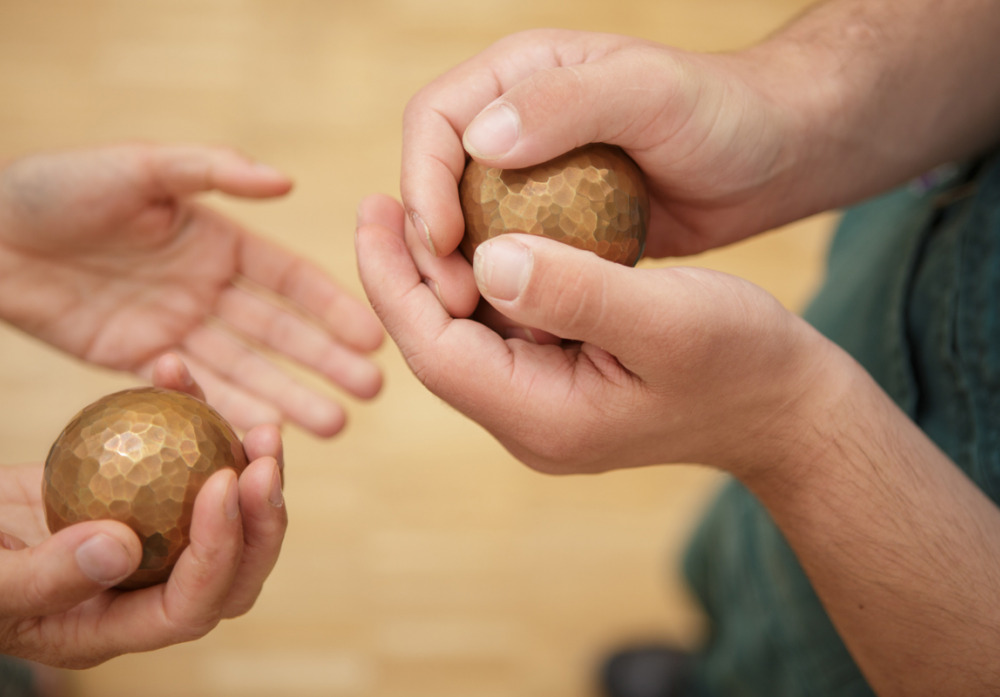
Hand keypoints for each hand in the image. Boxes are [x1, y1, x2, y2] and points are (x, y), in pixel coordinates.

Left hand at [0, 143, 383, 435]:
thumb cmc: (60, 188)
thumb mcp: (142, 168)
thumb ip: (213, 170)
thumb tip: (287, 183)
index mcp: (218, 239)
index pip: (288, 280)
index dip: (331, 308)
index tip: (373, 336)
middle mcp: (208, 288)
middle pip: (279, 332)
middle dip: (325, 362)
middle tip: (371, 393)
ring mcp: (177, 328)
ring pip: (246, 369)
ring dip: (289, 397)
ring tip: (335, 427)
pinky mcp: (141, 362)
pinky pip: (194, 391)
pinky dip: (230, 410)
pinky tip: (264, 433)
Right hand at [0, 355, 285, 668]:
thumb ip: (46, 576)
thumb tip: (124, 549)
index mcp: (116, 625)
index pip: (191, 605)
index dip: (220, 552)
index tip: (222, 485)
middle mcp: (146, 590)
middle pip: (232, 570)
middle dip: (262, 519)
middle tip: (266, 458)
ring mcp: (153, 543)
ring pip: (227, 517)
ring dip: (251, 471)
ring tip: (264, 428)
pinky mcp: (144, 495)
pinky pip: (183, 462)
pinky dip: (189, 417)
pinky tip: (178, 375)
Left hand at [356, 194, 834, 474]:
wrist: (788, 409)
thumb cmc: (743, 361)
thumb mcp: (667, 318)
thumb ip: (576, 292)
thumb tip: (487, 257)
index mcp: (544, 418)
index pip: (436, 350)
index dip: (393, 281)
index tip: (372, 211)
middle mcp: (531, 422)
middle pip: (438, 346)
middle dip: (403, 275)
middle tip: (379, 202)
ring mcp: (546, 409)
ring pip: (467, 337)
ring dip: (439, 278)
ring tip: (416, 210)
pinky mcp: (563, 387)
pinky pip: (503, 333)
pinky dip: (484, 284)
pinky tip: (481, 236)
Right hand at [398, 29, 822, 317]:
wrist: (771, 158)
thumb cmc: (721, 115)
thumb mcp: (651, 94)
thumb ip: (566, 105)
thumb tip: (478, 143)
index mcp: (517, 75)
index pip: (434, 121)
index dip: (423, 181)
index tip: (443, 242)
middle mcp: (513, 123)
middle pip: (436, 179)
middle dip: (429, 237)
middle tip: (452, 296)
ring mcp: (532, 176)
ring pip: (466, 225)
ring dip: (463, 271)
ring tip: (478, 318)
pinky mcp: (555, 222)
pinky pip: (509, 256)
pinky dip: (504, 288)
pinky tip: (516, 324)